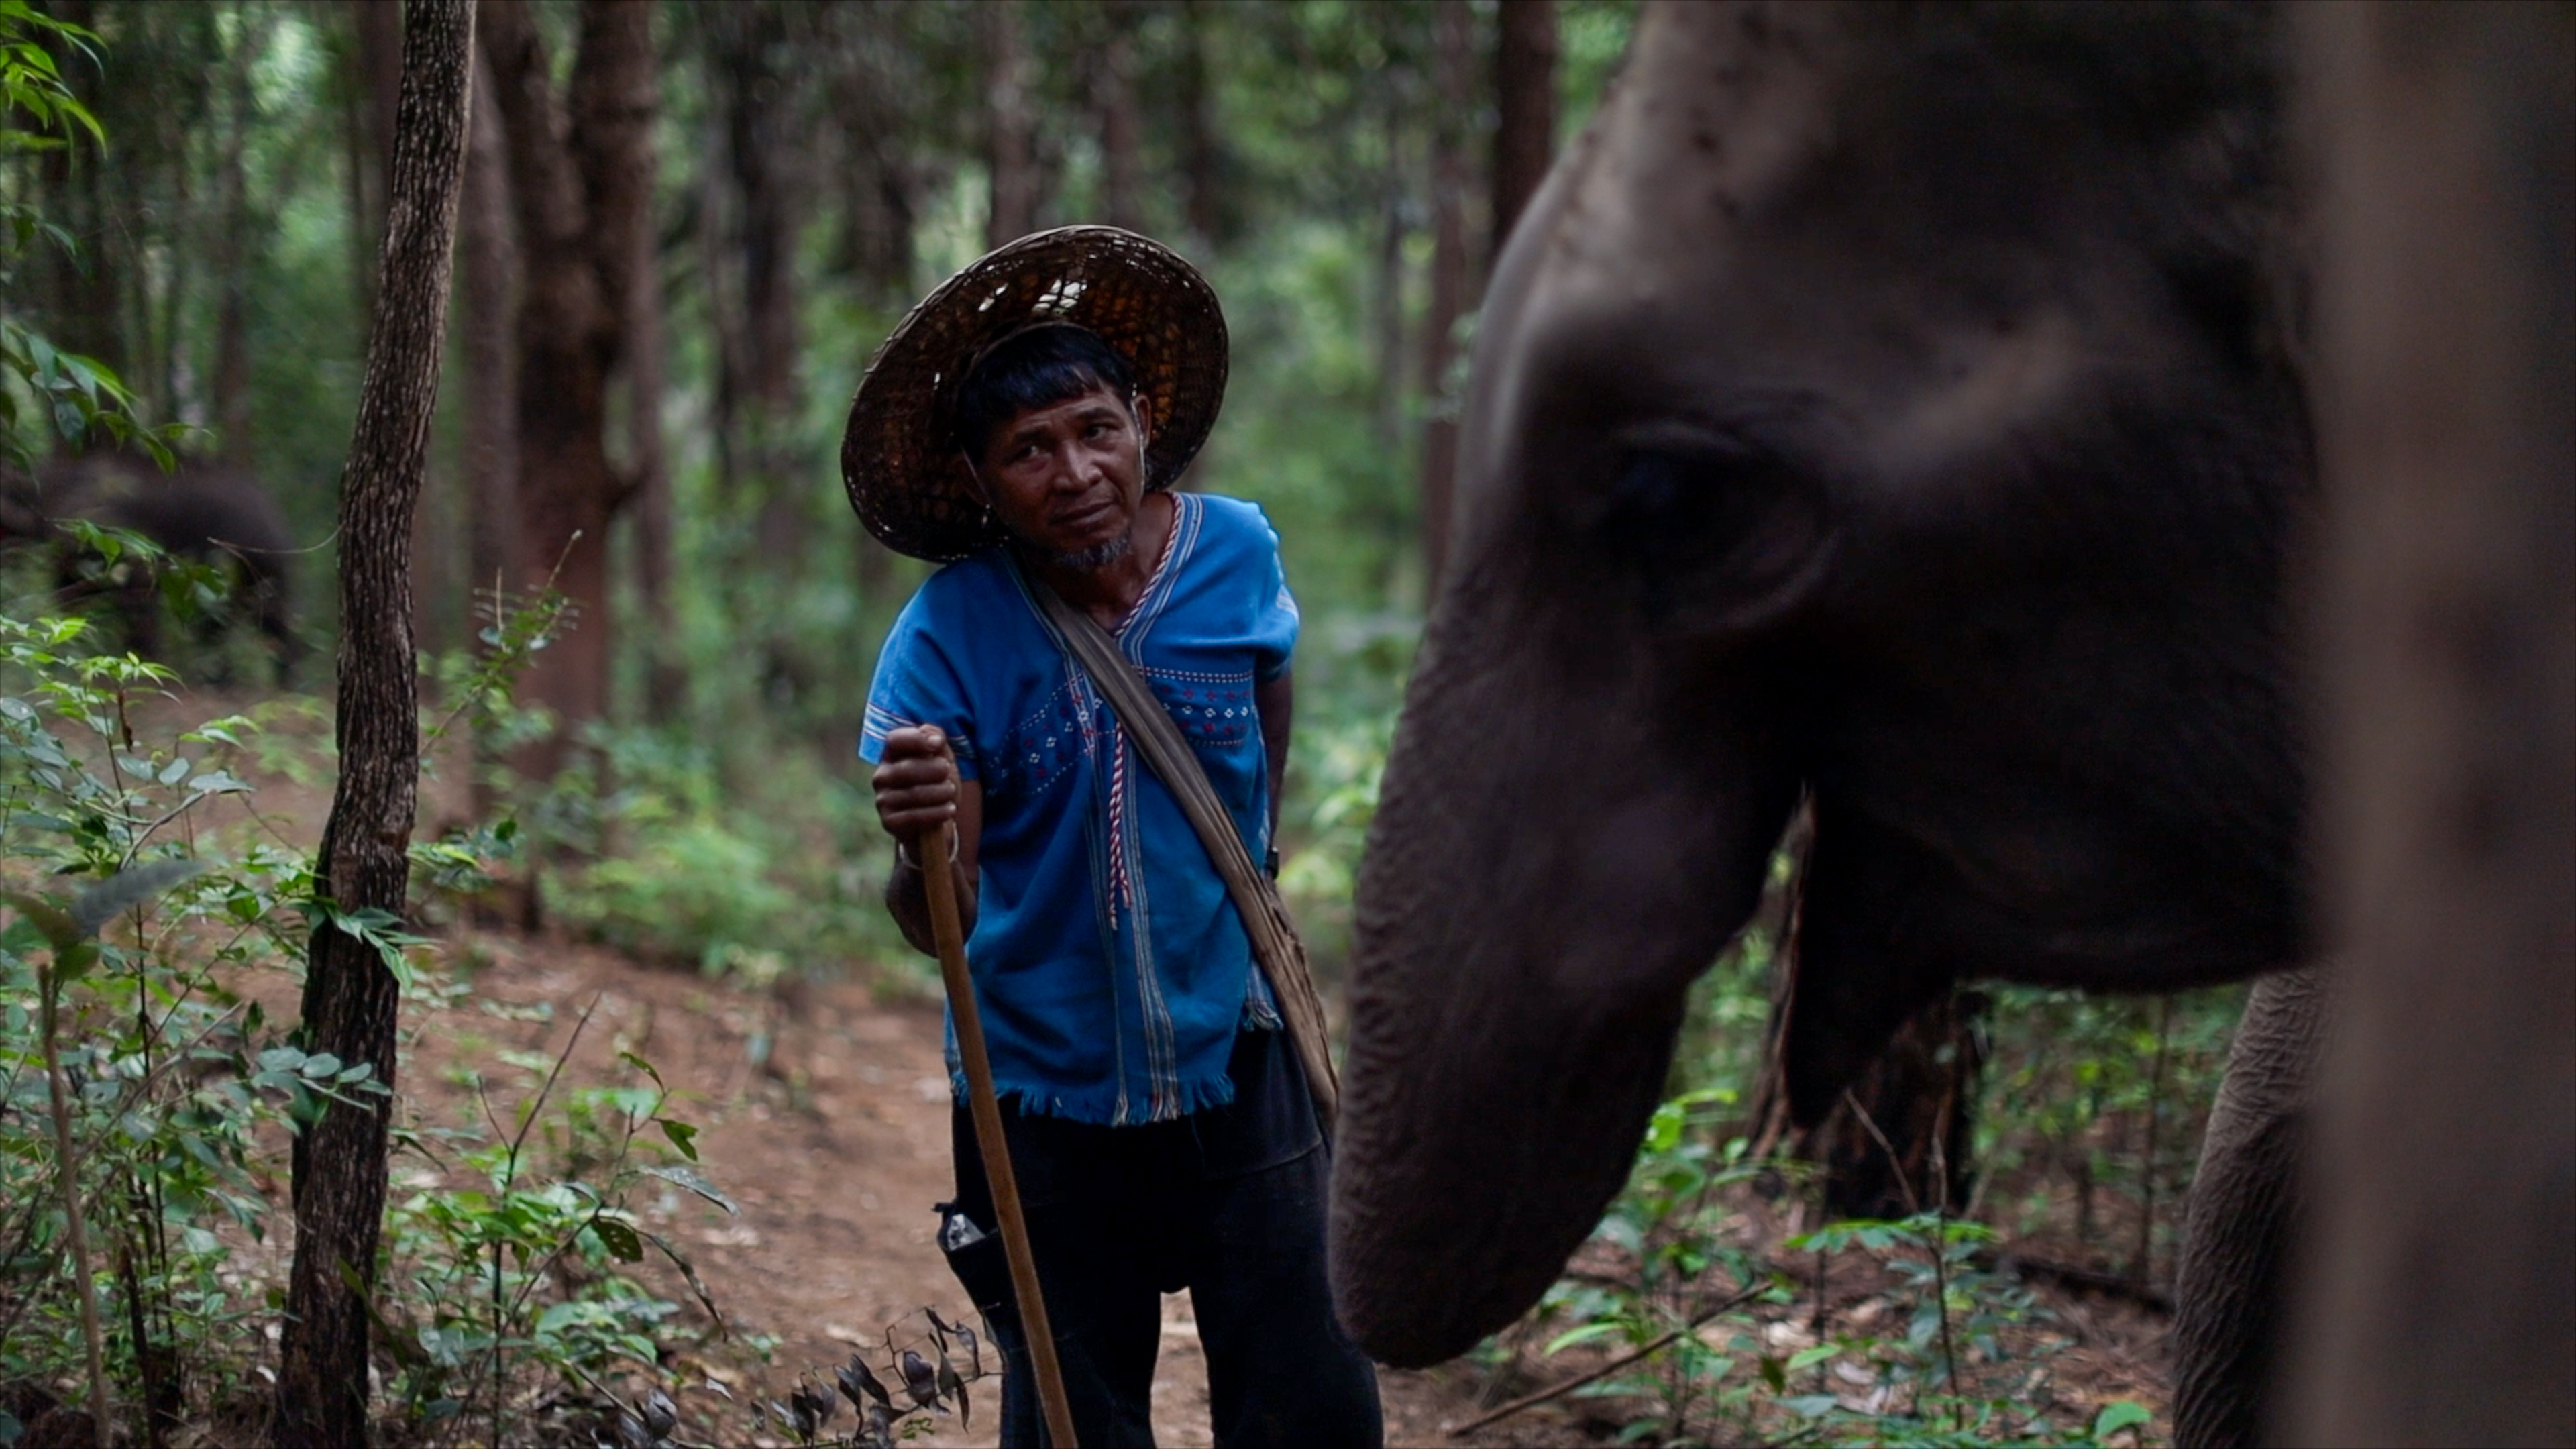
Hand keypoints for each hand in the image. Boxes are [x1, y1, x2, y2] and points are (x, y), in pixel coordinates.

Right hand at [872, 726, 959, 844]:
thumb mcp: (941, 759)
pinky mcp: (889, 822)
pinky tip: (949, 809)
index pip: (894, 740)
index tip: (937, 744)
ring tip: (951, 791)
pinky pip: (913, 817)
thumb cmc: (936, 783)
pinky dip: (936, 813)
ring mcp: (883, 800)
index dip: (915, 739)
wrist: (933, 821)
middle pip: (905, 769)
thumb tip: (933, 737)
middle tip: (948, 772)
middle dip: (933, 769)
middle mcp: (882, 776)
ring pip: (912, 794)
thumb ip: (937, 741)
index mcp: (891, 755)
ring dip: (939, 792)